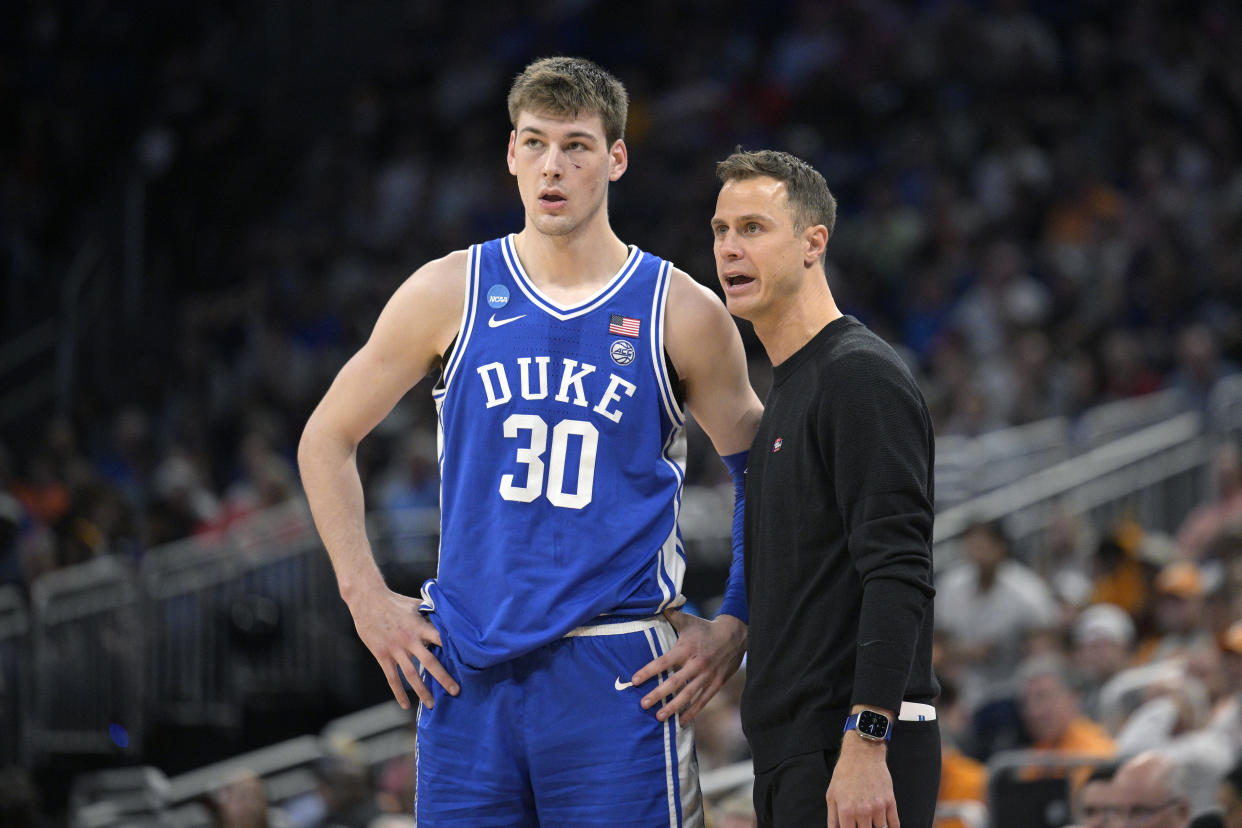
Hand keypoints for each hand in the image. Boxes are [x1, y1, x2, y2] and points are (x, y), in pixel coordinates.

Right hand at [346, 585, 459, 709]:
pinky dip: (398, 693)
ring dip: (423, 691)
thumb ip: (430, 613)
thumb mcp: (416, 604)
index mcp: (420, 626)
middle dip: (444, 678)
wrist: (368, 601)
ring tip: (432, 705)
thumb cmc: (395, 601)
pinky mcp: (383, 655)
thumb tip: (447, 615)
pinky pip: (392, 678)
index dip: (454, 650)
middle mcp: (410, 640)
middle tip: (456, 692)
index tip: (468, 662)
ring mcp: (396, 649)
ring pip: (411, 675)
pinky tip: (405, 705)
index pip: (441, 640)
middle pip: (430, 662)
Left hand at [630, 610, 745, 722]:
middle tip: (643, 704)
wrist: (735, 635)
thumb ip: (672, 615)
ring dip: (674, 707)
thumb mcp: (689, 620)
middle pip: (675, 682)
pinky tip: (681, 721)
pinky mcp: (716, 684)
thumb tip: (657, 605)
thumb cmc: (706, 629)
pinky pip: (703, 700)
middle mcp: (697, 663)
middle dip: (658, 694)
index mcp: (686, 648)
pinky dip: (692, 712)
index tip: (634, 680)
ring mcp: (708, 675)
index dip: (649, 671)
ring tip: (659, 717)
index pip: (664, 661)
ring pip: (689, 695)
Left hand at [826, 731, 898, 827]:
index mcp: (846, 811)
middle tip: (861, 823)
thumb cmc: (845, 773)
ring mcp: (878, 807)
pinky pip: (894, 824)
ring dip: (876, 827)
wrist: (862, 754)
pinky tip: (886, 825)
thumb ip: (833, 818)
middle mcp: (863, 811)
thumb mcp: (832, 795)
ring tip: (871, 820)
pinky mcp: (890, 802)